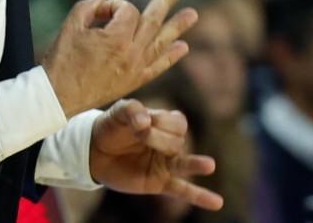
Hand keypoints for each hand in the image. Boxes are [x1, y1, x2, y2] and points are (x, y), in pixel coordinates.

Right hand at [42, 0, 196, 116]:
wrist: (59, 97)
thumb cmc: (62, 60)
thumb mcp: (70, 26)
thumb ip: (88, 6)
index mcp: (116, 38)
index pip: (127, 10)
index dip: (113, 5)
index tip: (97, 12)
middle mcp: (131, 54)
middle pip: (153, 21)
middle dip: (166, 1)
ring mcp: (135, 69)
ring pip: (161, 43)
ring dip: (177, 27)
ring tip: (193, 14)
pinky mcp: (134, 82)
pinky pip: (158, 67)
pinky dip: (170, 57)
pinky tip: (183, 47)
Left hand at [89, 99, 222, 209]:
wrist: (95, 151)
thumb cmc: (111, 127)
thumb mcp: (118, 112)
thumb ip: (132, 110)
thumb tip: (146, 121)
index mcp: (164, 124)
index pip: (177, 122)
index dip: (161, 122)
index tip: (139, 122)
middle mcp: (169, 144)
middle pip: (178, 141)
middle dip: (159, 139)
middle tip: (139, 136)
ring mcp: (165, 164)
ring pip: (186, 164)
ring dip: (197, 164)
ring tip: (209, 165)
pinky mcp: (159, 183)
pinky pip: (183, 190)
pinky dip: (200, 197)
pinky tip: (217, 203)